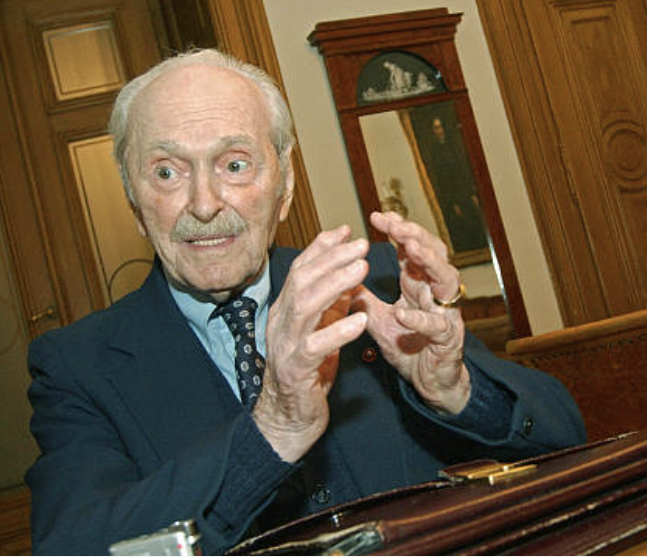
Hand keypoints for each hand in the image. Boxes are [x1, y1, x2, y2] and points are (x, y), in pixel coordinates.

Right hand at [251, 225, 368, 462]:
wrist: (288, 419)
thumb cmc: (306, 373)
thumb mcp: (320, 330)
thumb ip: (332, 304)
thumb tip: (348, 275)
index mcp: (286, 310)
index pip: (301, 270)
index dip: (322, 248)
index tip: (345, 230)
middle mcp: (281, 322)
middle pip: (302, 280)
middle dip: (331, 258)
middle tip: (361, 244)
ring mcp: (285, 345)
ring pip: (305, 306)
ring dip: (335, 284)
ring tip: (362, 269)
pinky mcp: (296, 370)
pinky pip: (316, 347)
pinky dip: (337, 331)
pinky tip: (359, 320)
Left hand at [353, 211, 470, 414]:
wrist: (429, 383)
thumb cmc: (409, 347)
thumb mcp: (379, 319)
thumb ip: (363, 298)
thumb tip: (340, 276)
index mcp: (418, 284)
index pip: (411, 248)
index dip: (398, 230)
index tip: (377, 216)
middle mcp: (435, 293)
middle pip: (434, 253)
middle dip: (416, 235)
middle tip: (396, 223)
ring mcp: (446, 314)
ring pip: (446, 280)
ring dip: (429, 262)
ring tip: (410, 248)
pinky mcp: (448, 340)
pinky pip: (438, 325)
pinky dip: (420, 318)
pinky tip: (403, 312)